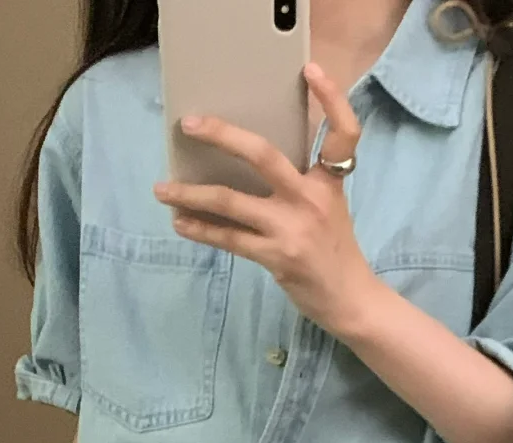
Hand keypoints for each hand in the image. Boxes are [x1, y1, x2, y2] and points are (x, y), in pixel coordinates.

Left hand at [153, 63, 383, 339]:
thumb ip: (299, 183)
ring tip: (162, 189)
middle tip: (189, 125)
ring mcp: (293, 229)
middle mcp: (310, 199)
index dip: (332, 99)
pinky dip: (201, 229)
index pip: (342, 133)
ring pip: (231, 202)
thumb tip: (243, 164)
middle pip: (263, 156)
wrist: (350, 300)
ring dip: (191, 194)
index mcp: (327, 182)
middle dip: (221, 136)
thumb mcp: (328, 208)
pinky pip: (229, 238)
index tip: (311, 71)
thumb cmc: (334, 252)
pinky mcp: (278, 257)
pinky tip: (181, 222)